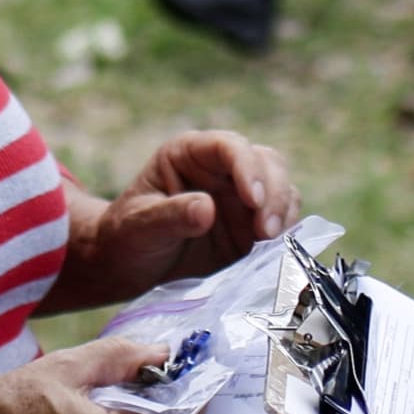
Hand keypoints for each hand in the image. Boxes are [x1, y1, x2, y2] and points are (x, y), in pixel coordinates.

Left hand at [66, 131, 298, 305]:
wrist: (130, 267)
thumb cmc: (126, 237)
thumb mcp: (138, 226)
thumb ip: (170, 216)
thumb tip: (206, 209)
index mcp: (190, 154)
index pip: (229, 147)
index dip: (247, 167)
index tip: (252, 200)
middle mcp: (222, 170)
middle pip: (267, 163)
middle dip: (274, 193)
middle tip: (266, 231)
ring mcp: (241, 198)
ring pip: (282, 189)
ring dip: (283, 213)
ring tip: (270, 243)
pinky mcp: (252, 227)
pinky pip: (282, 222)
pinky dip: (286, 234)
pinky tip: (274, 252)